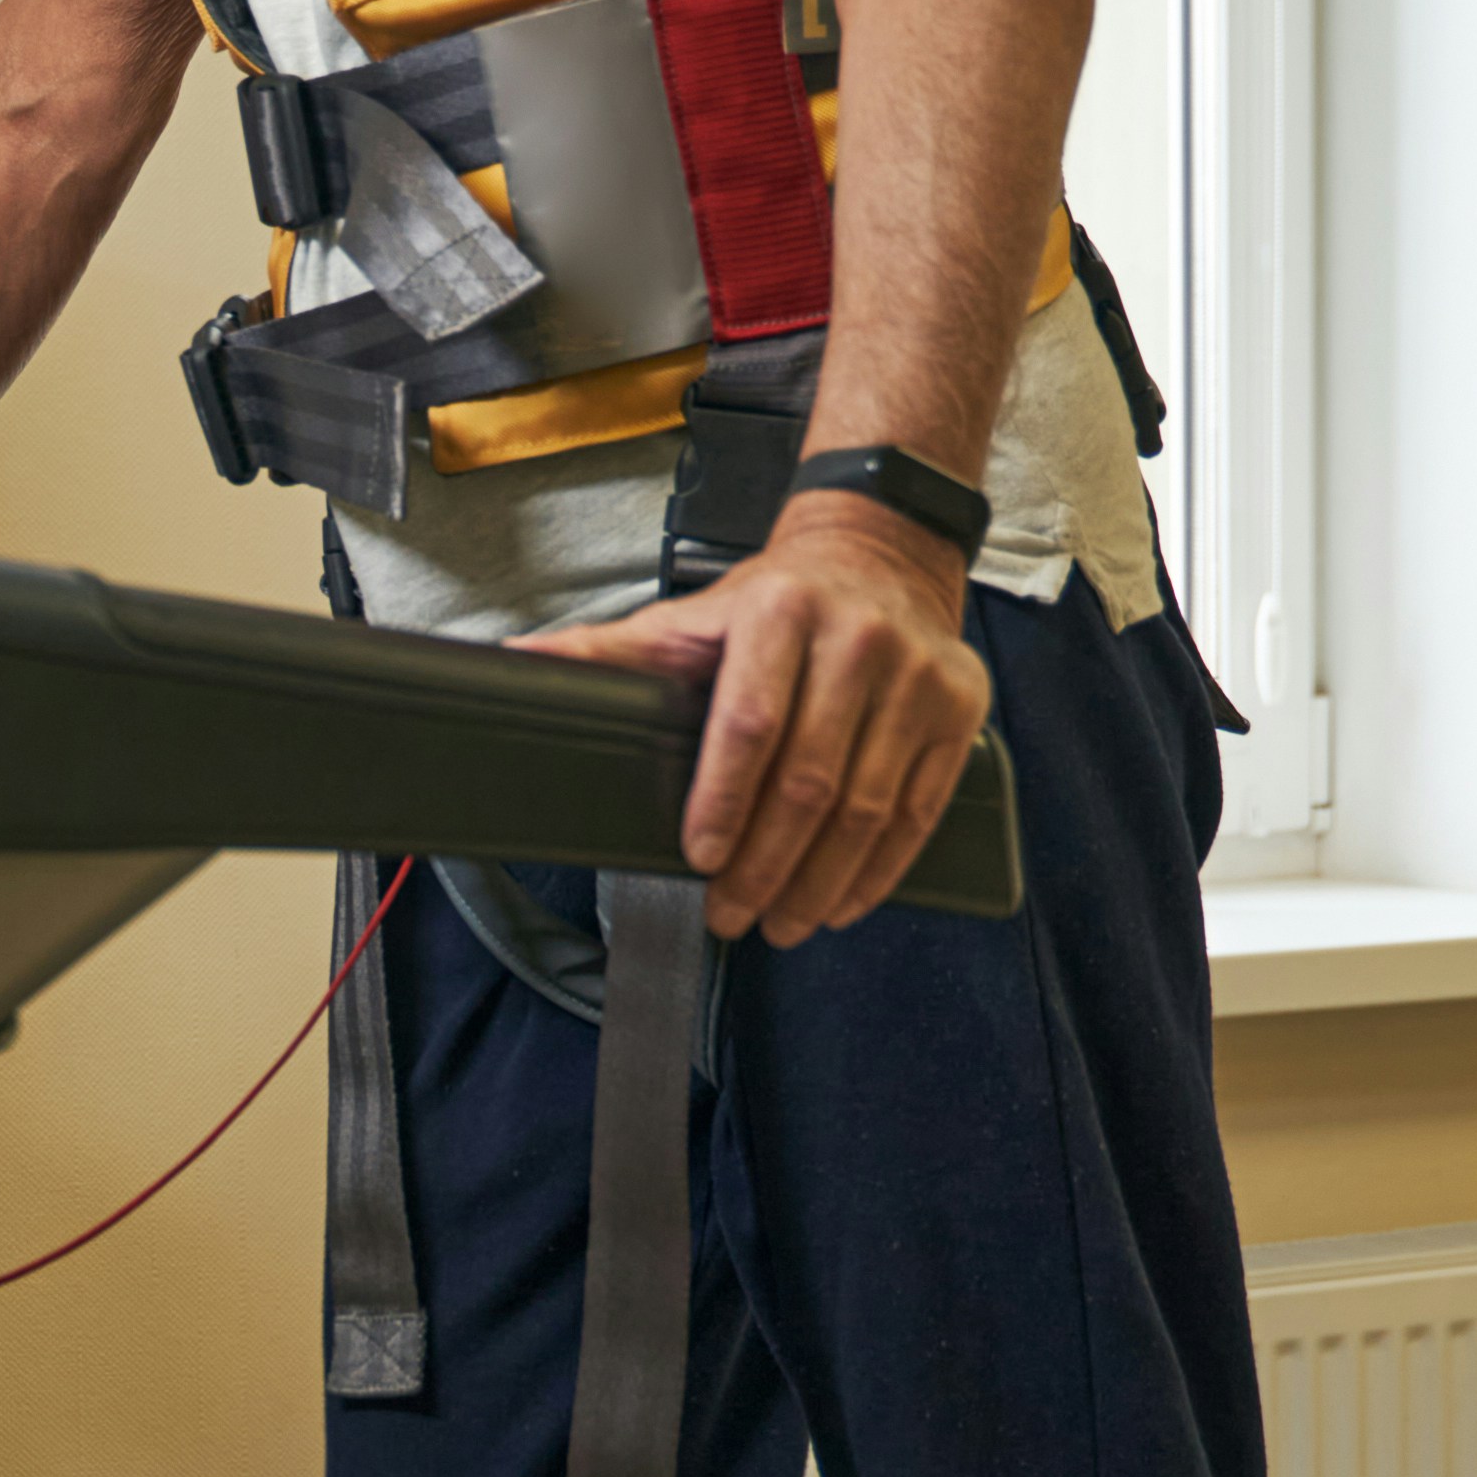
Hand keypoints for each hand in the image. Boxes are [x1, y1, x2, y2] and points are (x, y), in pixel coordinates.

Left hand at [528, 497, 991, 944]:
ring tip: (780, 923)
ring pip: (866, 806)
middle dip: (765, 863)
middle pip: (808, 778)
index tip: (700, 856)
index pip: (749, 722)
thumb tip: (517, 665)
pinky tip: (842, 902)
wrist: (883, 553)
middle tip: (731, 913)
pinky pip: (920, 808)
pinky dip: (880, 869)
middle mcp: (857, 639)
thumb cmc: (778, 601)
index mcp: (780, 614)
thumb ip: (609, 651)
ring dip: (819, 881)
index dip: (723, 799)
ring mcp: (916, 676)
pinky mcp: (959, 709)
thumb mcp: (693, 616)